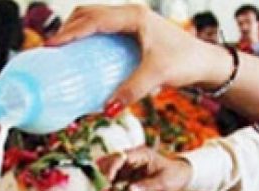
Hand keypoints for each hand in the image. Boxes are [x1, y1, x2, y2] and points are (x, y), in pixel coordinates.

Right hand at [51, 5, 232, 111]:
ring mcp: (132, 21)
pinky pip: (104, 29)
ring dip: (78, 31)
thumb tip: (107, 109)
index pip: (94, 19)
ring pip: (95, 18)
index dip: (71, 32)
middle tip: (52, 50)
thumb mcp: (157, 76)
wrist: (206, 63)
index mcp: (134, 16)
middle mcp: (131, 14)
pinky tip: (83, 56)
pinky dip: (89, 37)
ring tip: (62, 51)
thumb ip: (131, 91)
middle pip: (89, 13)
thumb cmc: (186, 63)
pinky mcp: (134, 32)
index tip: (52, 46)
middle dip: (68, 28)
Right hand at [97, 146, 191, 190]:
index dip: (112, 167)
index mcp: (141, 154)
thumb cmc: (174, 176)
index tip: (108, 180)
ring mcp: (129, 166)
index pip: (121, 156)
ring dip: (106, 183)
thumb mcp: (164, 183)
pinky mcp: (128, 176)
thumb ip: (148, 187)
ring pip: (111, 172)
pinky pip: (115, 180)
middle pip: (111, 162)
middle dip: (106, 176)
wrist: (180, 177)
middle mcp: (132, 158)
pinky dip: (111, 188)